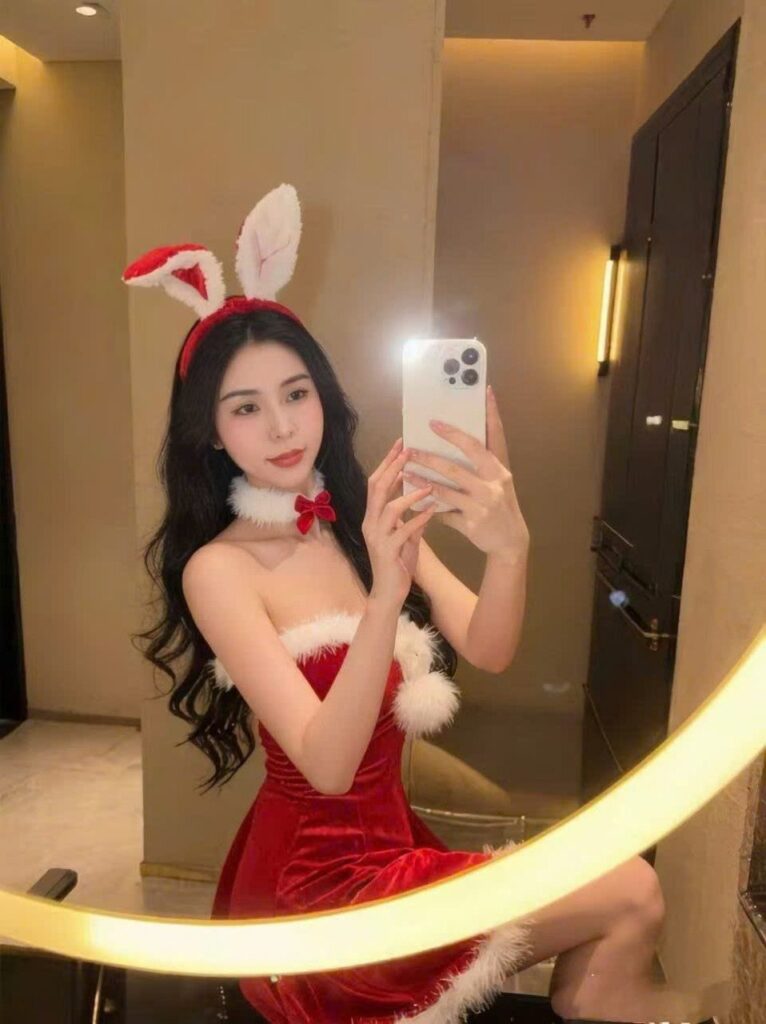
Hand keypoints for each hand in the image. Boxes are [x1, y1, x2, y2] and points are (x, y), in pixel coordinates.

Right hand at [363, 438, 437, 606]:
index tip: (401, 445)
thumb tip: (425, 499)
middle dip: (392, 468)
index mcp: (373, 517)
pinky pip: (403, 531)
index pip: (376, 483)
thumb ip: (412, 518)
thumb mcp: (406, 536)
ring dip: (408, 494)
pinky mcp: (388, 551)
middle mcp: (370, 523)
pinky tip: (433, 511)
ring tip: (428, 484)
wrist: (389, 594)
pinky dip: (418, 519)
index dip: (387, 463)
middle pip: (377, 488)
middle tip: (408, 450)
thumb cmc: (397, 564)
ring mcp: (377, 537)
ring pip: (388, 508)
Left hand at [402, 384, 529, 556]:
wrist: (511, 543)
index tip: (484, 393)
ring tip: (405, 470)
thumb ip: (483, 463)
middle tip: (412, 446)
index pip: (495, 436)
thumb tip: (459, 438)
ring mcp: (483, 504)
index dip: (490, 414)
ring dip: (422, 478)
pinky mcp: (472, 523)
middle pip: (457, 464)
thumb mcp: (499, 482)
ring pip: (446, 488)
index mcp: (500, 469)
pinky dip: (428, 506)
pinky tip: (414, 499)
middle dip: (431, 455)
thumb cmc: (501, 506)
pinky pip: (444, 511)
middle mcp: (494, 484)